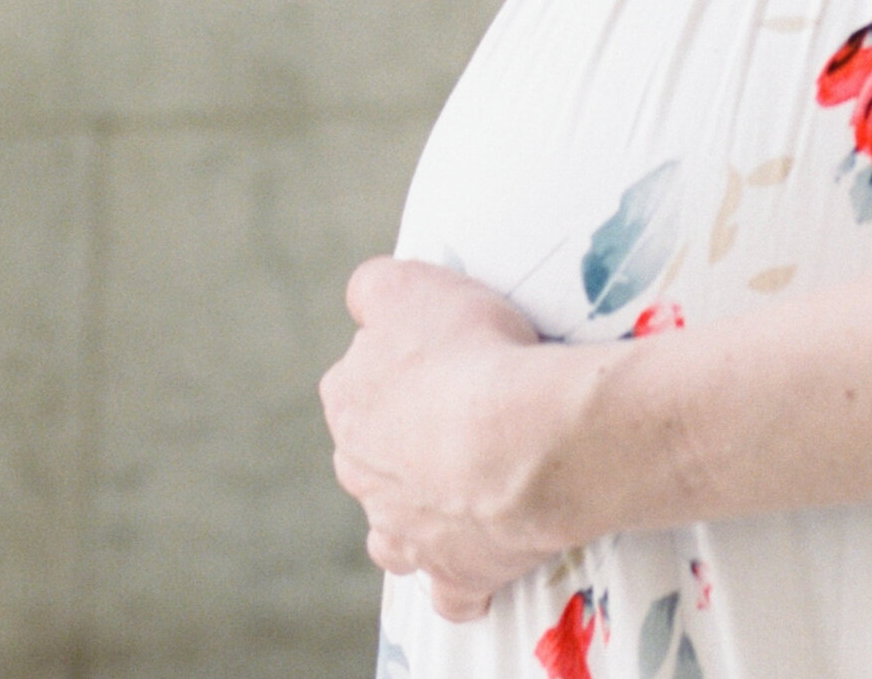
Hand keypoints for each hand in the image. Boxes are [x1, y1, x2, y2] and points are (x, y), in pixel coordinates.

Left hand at [321, 259, 584, 615]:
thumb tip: (363, 297)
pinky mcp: (453, 574)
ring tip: (473, 477)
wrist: (524, 441)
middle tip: (470, 406)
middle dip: (408, 437)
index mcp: (348, 403)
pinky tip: (481, 550)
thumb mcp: (410, 284)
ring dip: (423, 505)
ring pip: (398, 523)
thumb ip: (373, 287)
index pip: (357, 379)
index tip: (444, 353)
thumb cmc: (470, 353)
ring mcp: (405, 532)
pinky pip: (449, 587)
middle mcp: (362, 474)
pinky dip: (460, 572)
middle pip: (375, 453)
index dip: (402, 364)